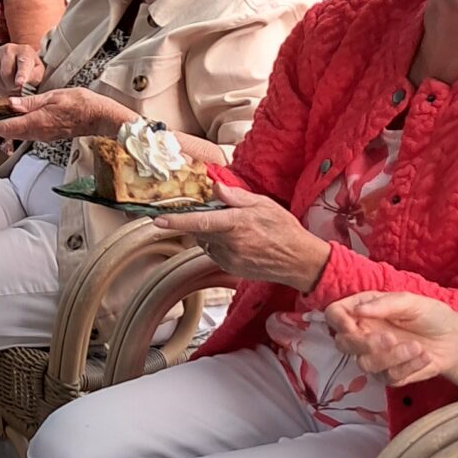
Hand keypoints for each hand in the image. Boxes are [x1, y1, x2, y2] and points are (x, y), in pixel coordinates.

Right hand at [0, 42, 47, 97]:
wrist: (16, 60)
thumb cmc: (30, 68)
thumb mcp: (37, 73)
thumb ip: (34, 78)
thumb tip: (22, 84)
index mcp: (25, 51)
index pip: (23, 64)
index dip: (21, 75)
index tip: (20, 83)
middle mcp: (9, 49)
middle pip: (6, 73)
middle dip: (11, 87)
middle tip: (16, 90)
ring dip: (3, 88)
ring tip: (10, 88)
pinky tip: (2, 85)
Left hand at [2, 87, 124, 144]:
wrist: (98, 117)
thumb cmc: (80, 104)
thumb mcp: (54, 96)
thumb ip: (31, 101)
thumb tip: (12, 104)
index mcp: (37, 121)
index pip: (8, 126)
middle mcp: (39, 132)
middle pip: (11, 133)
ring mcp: (44, 135)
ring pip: (19, 135)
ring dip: (5, 130)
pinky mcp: (49, 135)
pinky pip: (28, 134)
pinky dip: (17, 129)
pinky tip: (15, 122)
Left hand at [163, 179, 330, 288]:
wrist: (299, 261)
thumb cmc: (284, 228)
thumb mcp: (263, 204)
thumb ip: (235, 196)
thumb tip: (214, 188)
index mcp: (236, 224)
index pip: (200, 221)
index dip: (177, 221)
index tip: (158, 220)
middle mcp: (230, 244)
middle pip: (199, 231)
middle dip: (199, 220)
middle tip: (218, 213)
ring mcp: (229, 259)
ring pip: (205, 242)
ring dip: (210, 233)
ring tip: (235, 228)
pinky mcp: (230, 269)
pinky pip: (214, 253)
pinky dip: (218, 245)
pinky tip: (237, 241)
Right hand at [326, 291, 457, 388]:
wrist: (454, 340)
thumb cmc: (430, 315)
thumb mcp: (410, 301)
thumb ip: (383, 304)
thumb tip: (357, 310)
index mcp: (363, 310)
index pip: (335, 314)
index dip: (338, 320)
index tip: (352, 325)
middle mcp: (363, 334)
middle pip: (343, 344)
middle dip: (364, 344)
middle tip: (390, 339)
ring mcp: (374, 356)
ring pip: (365, 364)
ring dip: (391, 357)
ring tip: (417, 347)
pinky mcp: (389, 375)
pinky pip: (388, 377)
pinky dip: (408, 367)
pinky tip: (425, 357)